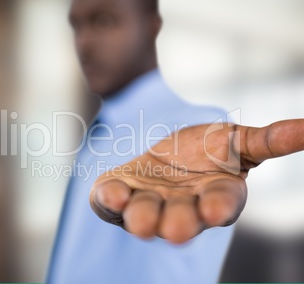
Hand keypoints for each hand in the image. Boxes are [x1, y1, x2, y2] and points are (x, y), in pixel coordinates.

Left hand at [90, 120, 303, 243]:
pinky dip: (110, 199)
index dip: (218, 207)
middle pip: (181, 218)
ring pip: (145, 215)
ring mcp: (148, 203)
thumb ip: (269, 140)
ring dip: (142, 217)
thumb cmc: (205, 152)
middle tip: (175, 230)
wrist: (165, 151)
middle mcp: (181, 206)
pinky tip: (111, 193)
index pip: (220, 205)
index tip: (215, 209)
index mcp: (213, 196)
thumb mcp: (237, 141)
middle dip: (178, 223)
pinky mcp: (119, 194)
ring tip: (139, 221)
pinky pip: (112, 200)